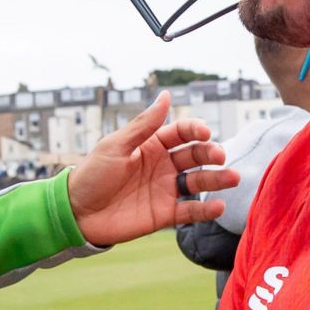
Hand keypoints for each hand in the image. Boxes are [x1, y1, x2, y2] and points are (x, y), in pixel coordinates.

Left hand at [67, 91, 239, 246]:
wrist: (76, 213)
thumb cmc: (92, 174)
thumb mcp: (116, 146)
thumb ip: (144, 125)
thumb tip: (166, 95)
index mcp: (151, 145)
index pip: (181, 133)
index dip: (195, 131)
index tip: (205, 133)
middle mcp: (162, 166)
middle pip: (195, 156)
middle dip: (210, 153)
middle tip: (220, 155)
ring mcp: (165, 190)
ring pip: (198, 182)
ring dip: (217, 179)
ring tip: (232, 178)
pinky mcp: (164, 214)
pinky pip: (190, 211)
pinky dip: (205, 210)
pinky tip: (218, 206)